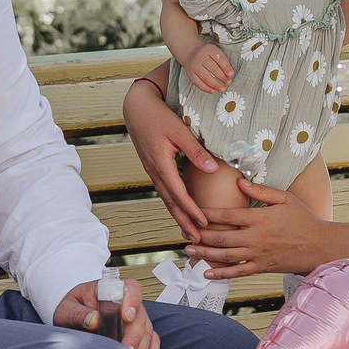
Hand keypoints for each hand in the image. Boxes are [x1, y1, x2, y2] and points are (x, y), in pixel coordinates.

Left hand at [51, 278, 160, 348]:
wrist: (75, 317)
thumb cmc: (74, 309)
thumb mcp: (68, 309)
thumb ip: (78, 313)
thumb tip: (94, 320)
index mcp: (111, 289)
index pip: (129, 288)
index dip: (131, 301)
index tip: (126, 316)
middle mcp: (128, 302)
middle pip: (139, 316)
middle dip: (134, 334)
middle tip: (126, 348)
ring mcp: (136, 317)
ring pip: (147, 330)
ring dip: (141, 347)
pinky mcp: (140, 332)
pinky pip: (152, 341)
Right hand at [125, 72, 218, 238]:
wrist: (136, 108)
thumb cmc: (158, 116)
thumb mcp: (180, 131)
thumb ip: (196, 151)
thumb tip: (212, 170)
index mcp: (161, 165)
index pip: (179, 195)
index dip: (192, 211)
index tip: (205, 224)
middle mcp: (155, 172)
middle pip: (171, 204)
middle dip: (184, 222)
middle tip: (197, 240)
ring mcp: (153, 171)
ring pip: (167, 199)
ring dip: (178, 216)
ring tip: (190, 231)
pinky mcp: (154, 168)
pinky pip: (165, 191)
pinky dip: (174, 204)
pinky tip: (181, 210)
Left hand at [186, 177, 348, 280]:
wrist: (319, 246)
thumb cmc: (304, 219)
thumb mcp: (285, 198)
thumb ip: (261, 190)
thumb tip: (239, 181)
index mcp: (259, 217)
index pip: (227, 214)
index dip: (207, 213)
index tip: (193, 210)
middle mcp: (256, 237)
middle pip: (221, 236)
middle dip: (199, 234)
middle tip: (183, 231)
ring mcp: (258, 254)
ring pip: (225, 255)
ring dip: (204, 253)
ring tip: (188, 250)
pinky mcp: (262, 268)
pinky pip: (238, 272)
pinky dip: (221, 274)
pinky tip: (207, 273)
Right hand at [187, 42, 234, 92]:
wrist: (191, 54)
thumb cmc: (207, 55)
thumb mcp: (216, 53)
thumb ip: (224, 63)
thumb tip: (229, 75)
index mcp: (209, 50)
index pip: (219, 59)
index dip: (226, 67)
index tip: (231, 74)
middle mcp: (200, 57)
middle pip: (213, 68)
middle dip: (222, 77)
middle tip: (228, 83)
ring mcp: (194, 66)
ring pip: (205, 77)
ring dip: (215, 85)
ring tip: (222, 89)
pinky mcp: (191, 74)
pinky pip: (198, 83)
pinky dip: (206, 88)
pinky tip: (213, 91)